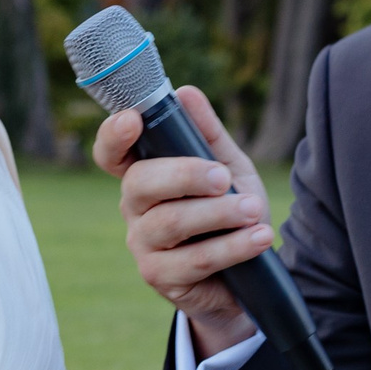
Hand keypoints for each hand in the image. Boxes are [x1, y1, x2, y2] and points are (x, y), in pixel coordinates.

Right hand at [93, 87, 274, 357]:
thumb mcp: (227, 168)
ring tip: (254, 210)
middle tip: (223, 178)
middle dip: (185, 175)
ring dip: (218, 214)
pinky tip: (259, 237)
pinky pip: (194, 259)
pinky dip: (232, 247)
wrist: (247, 275)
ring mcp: (142, 244)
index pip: (111, 152)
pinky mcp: (160, 277)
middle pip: (140, 183)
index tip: (133, 120)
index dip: (113, 135)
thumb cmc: (229, 213)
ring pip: (170, 222)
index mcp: (143, 174)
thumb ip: (207, 134)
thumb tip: (186, 92)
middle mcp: (133, 207)